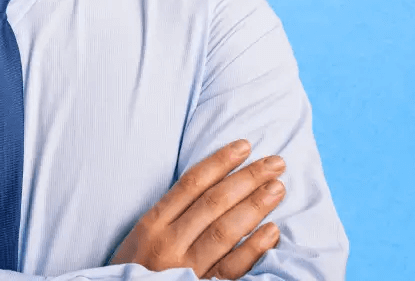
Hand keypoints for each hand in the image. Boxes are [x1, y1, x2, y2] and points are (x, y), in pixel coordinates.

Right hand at [108, 140, 285, 279]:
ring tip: (277, 188)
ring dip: (254, 206)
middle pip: (213, 203)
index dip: (220, 162)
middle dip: (247, 179)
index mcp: (152, 224)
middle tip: (275, 163)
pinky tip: (272, 231)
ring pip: (224, 231)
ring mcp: (186, 268)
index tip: (244, 146)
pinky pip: (231, 268)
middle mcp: (169, 243)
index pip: (191, 184)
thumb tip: (211, 185)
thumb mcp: (141, 237)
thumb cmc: (137, 269)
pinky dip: (253, 249)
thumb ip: (171, 215)